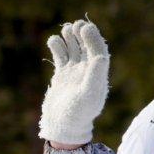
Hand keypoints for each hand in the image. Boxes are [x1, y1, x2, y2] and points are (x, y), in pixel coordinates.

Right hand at [39, 19, 109, 144]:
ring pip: (73, 47)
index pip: (98, 50)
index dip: (93, 37)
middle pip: (86, 45)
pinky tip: (53, 42)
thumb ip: (95, 75)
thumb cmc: (78, 114)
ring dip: (70, 36)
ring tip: (65, 31)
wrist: (63, 126)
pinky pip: (60, 54)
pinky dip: (56, 45)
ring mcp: (74, 72)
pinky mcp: (61, 75)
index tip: (84, 28)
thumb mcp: (89, 95)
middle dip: (82, 33)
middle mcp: (87, 71)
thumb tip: (100, 55)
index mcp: (98, 74)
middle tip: (74, 27)